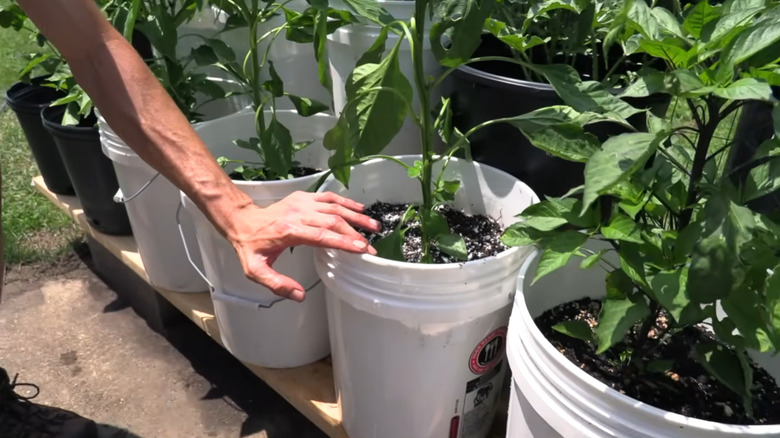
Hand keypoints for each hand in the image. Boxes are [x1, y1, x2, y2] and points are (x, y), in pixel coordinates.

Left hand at [227, 191, 380, 301]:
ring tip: (374, 226)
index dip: (342, 241)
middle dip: (354, 233)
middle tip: (371, 247)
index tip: (360, 248)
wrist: (242, 220)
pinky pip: (329, 197)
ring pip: (334, 207)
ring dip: (356, 216)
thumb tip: (299, 296)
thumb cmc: (251, 246)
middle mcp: (297, 213)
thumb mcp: (255, 270)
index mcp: (288, 231)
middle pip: (332, 221)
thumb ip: (277, 284)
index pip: (320, 236)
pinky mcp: (304, 197)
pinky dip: (346, 202)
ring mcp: (302, 202)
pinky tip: (359, 208)